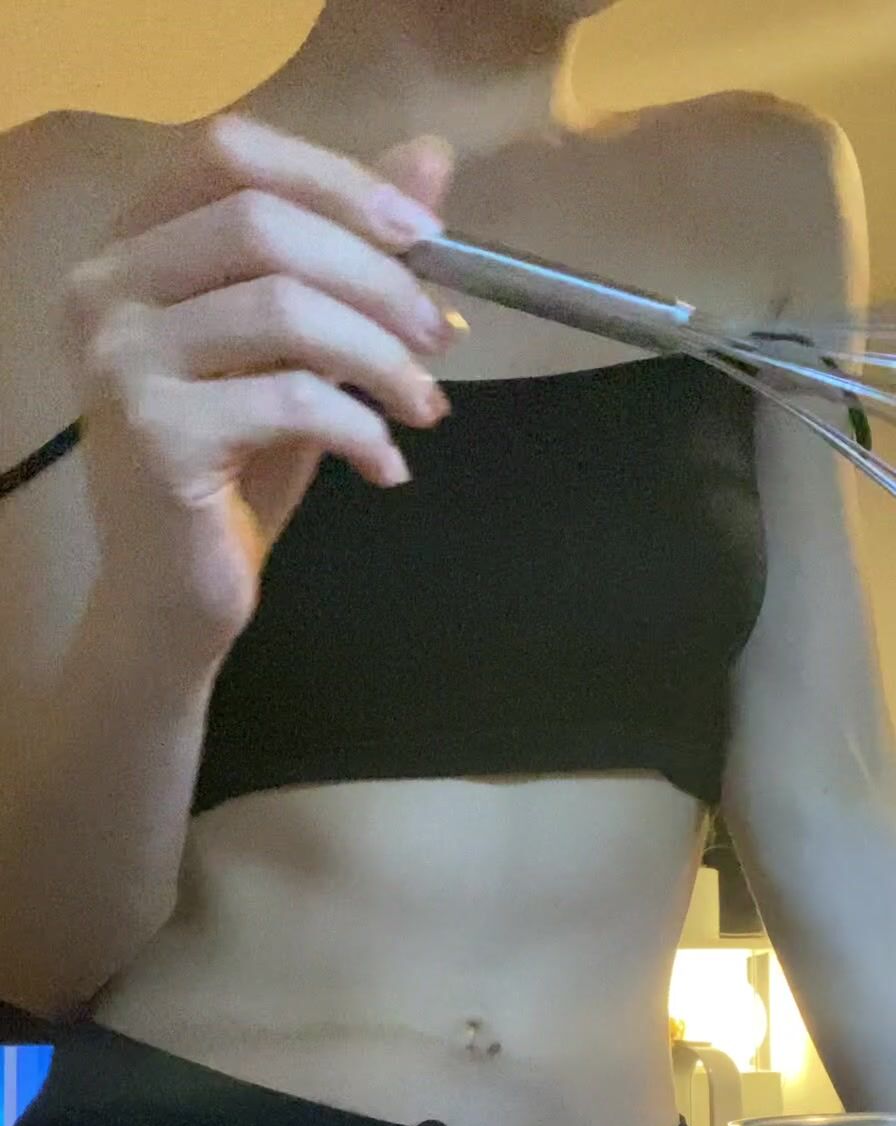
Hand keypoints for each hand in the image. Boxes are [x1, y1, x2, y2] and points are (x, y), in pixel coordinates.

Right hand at [63, 113, 456, 659]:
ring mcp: (120, 361)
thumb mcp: (300, 349)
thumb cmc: (237, 468)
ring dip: (382, 357)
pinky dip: (362, 428)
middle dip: (376, 276)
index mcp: (135, 246)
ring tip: (425, 407)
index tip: (425, 234)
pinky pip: (290, 400)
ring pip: (284, 310)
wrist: (177, 593)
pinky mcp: (154, 434)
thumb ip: (348, 253)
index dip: (335, 179)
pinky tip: (386, 467)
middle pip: (261, 224)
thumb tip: (428, 157)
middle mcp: (106, 288)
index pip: (229, 152)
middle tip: (440, 336)